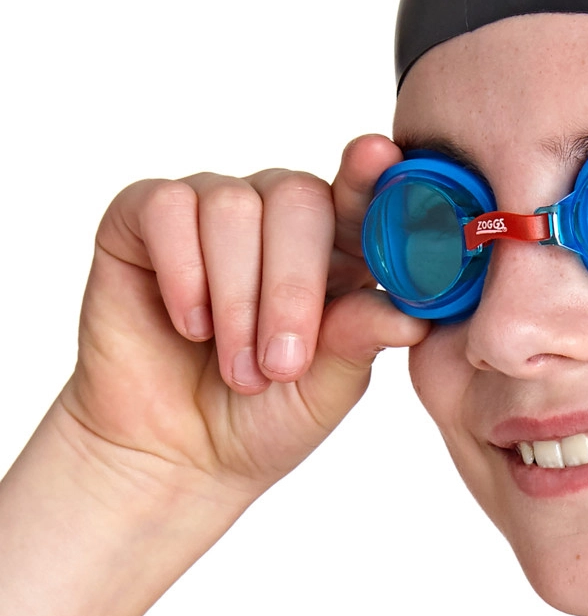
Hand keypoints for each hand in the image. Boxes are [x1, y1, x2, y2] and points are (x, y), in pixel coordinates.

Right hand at [54, 133, 427, 524]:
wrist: (175, 456)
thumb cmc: (263, 417)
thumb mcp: (327, 388)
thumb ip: (362, 339)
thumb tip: (413, 314)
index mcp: (340, 248)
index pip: (363, 197)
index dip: (372, 177)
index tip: (379, 158)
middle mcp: (279, 219)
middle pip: (299, 198)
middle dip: (293, 286)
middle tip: (283, 364)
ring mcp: (213, 212)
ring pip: (234, 206)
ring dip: (237, 299)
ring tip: (237, 368)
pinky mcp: (145, 218)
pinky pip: (169, 208)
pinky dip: (183, 271)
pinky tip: (189, 323)